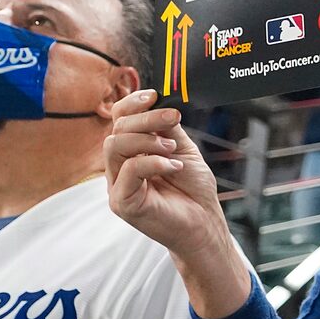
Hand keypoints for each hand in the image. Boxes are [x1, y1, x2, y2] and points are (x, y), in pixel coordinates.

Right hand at [101, 89, 234, 265]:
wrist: (204, 222)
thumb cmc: (193, 189)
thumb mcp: (182, 148)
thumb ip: (167, 127)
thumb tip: (158, 102)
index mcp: (131, 152)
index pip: (118, 120)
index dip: (132, 103)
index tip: (154, 96)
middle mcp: (119, 167)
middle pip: (117, 130)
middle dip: (147, 118)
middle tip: (174, 119)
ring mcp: (117, 185)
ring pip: (115, 146)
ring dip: (147, 140)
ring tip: (172, 149)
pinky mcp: (122, 202)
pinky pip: (128, 171)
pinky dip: (153, 162)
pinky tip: (173, 167)